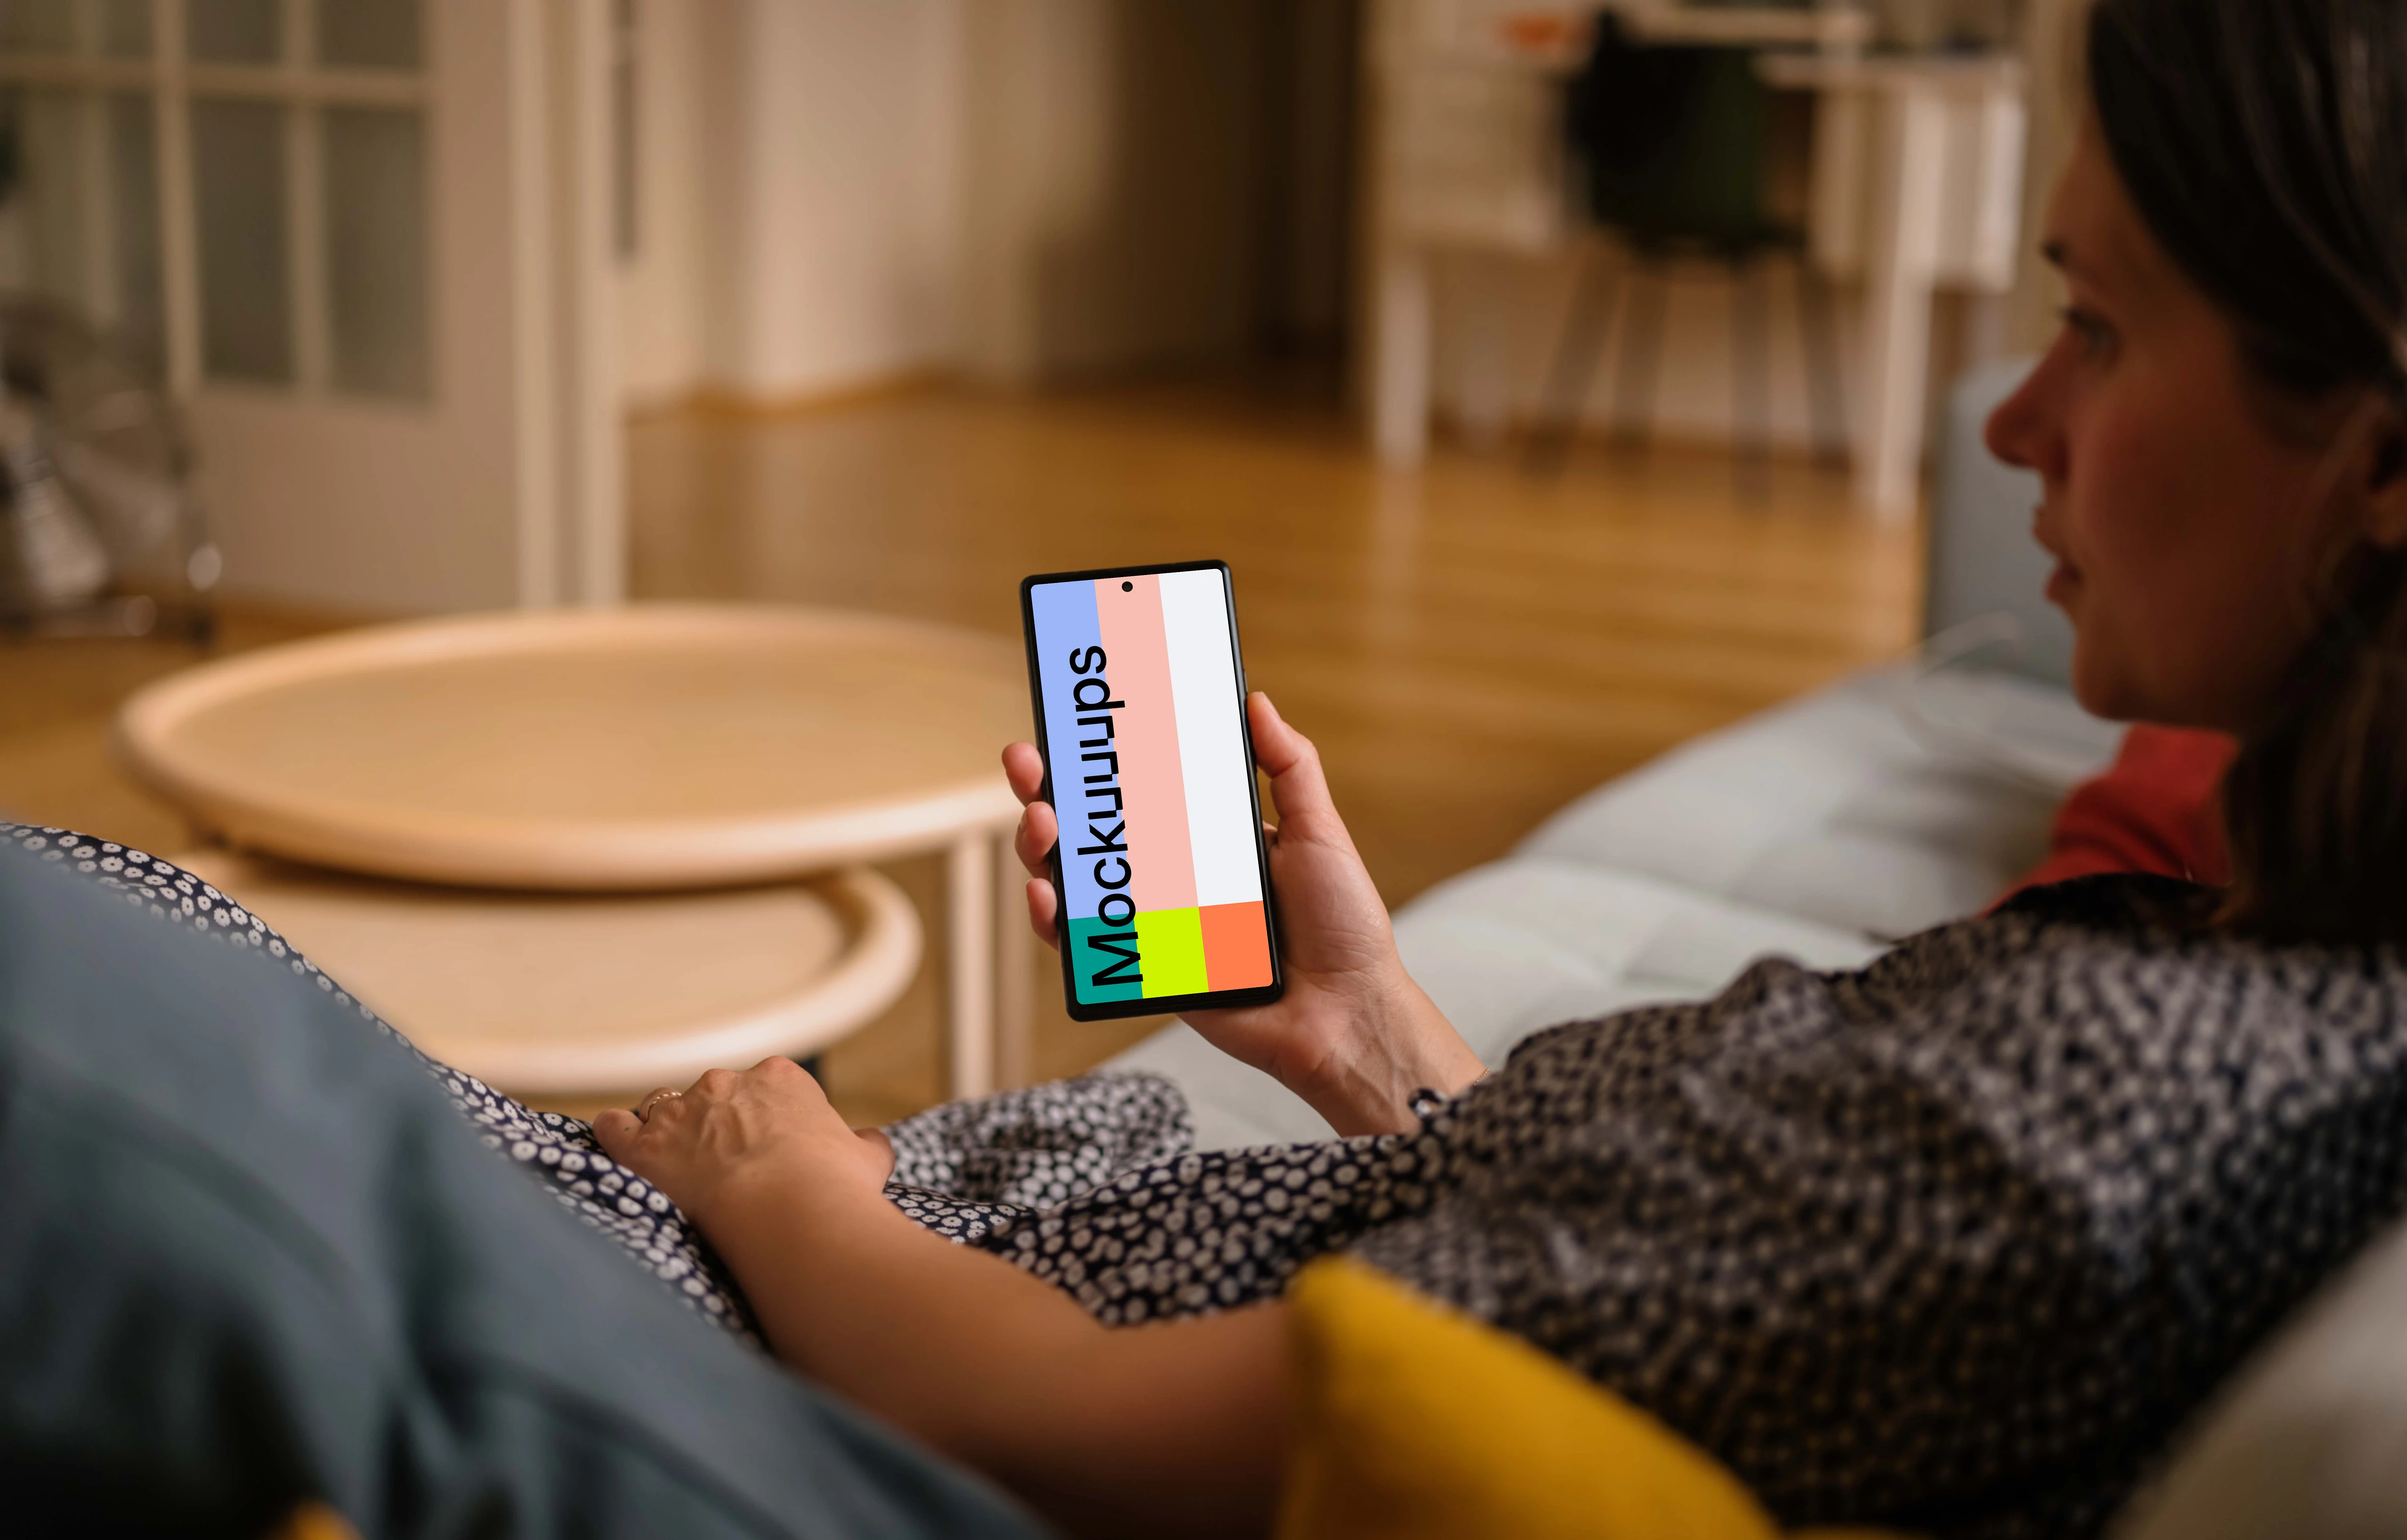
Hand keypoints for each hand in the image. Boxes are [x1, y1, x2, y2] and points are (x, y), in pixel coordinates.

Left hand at [593, 1058, 895, 1232]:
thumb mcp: (868, 1160)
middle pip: (712, 1096)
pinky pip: (612, 1128)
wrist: (790, 1211)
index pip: (764, 1088)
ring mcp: (680, 1111)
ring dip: (667, 1132)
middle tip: (729, 1170)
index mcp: (781, 1079)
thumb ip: (864, 1144)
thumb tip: (868, 1143)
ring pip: (661, 1107)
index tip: (771, 1153)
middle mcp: (726, 1083)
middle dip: (716, 1127)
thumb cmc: (834, 1187)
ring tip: (677, 1167)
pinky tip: (620, 1155)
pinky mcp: (643, 1145)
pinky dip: (614, 1138)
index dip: (765, 1122)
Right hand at [1002, 692, 1482, 1135]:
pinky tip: (1044, 894)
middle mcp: (1175, 878)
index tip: (1074, 723)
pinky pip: (1086, 944)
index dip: (1102, 760)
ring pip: (1078, 881)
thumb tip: (1256, 701)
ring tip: (1040, 821)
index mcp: (1209, 839)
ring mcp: (1156, 924)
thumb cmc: (1342, 927)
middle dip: (1049, 791)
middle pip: (1095, 829)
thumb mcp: (1319, 833)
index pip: (1142, 788)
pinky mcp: (1147, 971)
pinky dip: (1054, 919)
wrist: (1346, 1013)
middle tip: (1028, 762)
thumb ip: (1289, 768)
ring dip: (1042, 846)